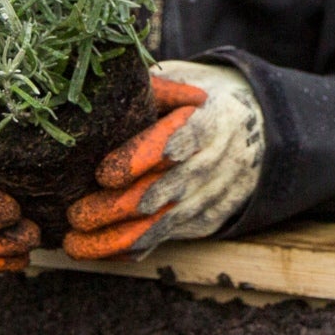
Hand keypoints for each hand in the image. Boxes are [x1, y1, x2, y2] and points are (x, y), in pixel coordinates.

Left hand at [61, 61, 263, 260]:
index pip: (177, 142)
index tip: (103, 173)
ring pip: (164, 223)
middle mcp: (215, 162)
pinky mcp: (207, 219)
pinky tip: (99, 250)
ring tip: (75, 244)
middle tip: (76, 214)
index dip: (140, 159)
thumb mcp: (187, 83)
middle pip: (166, 190)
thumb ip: (152, 90)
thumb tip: (105, 92)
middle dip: (118, 207)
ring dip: (117, 237)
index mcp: (209, 122)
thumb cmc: (202, 104)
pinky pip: (167, 237)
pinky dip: (132, 246)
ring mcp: (213, 195)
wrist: (259, 129)